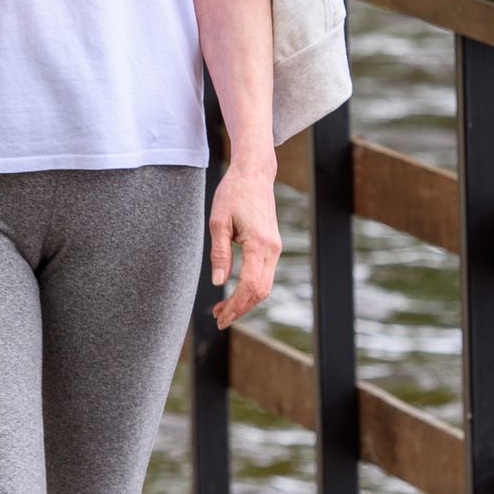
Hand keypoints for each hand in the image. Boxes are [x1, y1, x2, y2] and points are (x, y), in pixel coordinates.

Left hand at [208, 160, 279, 329]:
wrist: (254, 174)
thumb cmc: (234, 193)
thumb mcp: (218, 222)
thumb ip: (219, 254)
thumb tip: (219, 282)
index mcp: (259, 243)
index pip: (251, 285)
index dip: (236, 305)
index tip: (221, 316)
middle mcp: (272, 248)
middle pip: (261, 291)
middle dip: (241, 309)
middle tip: (219, 319)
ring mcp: (275, 248)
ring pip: (265, 285)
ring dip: (245, 301)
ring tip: (222, 310)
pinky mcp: (272, 246)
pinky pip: (264, 274)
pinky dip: (250, 288)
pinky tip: (234, 293)